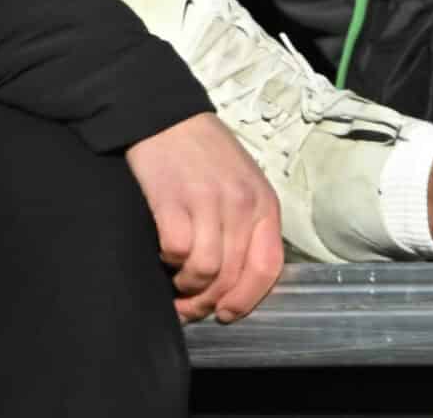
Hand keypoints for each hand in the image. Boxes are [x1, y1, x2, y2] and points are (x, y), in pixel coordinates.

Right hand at [124, 113, 284, 323]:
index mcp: (265, 204)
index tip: (227, 313)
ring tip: (175, 284)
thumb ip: (246, 228)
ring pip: (205, 271)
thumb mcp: (243, 187)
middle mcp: (242, 205)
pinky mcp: (173, 201)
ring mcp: (208, 202)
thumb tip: (234, 282)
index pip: (269, 266)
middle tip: (189, 307)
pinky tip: (163, 255)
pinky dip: (168, 262)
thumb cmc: (206, 158)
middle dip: (208, 303)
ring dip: (187, 287)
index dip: (247, 299)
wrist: (168, 119)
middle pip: (232, 276)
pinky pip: (176, 251)